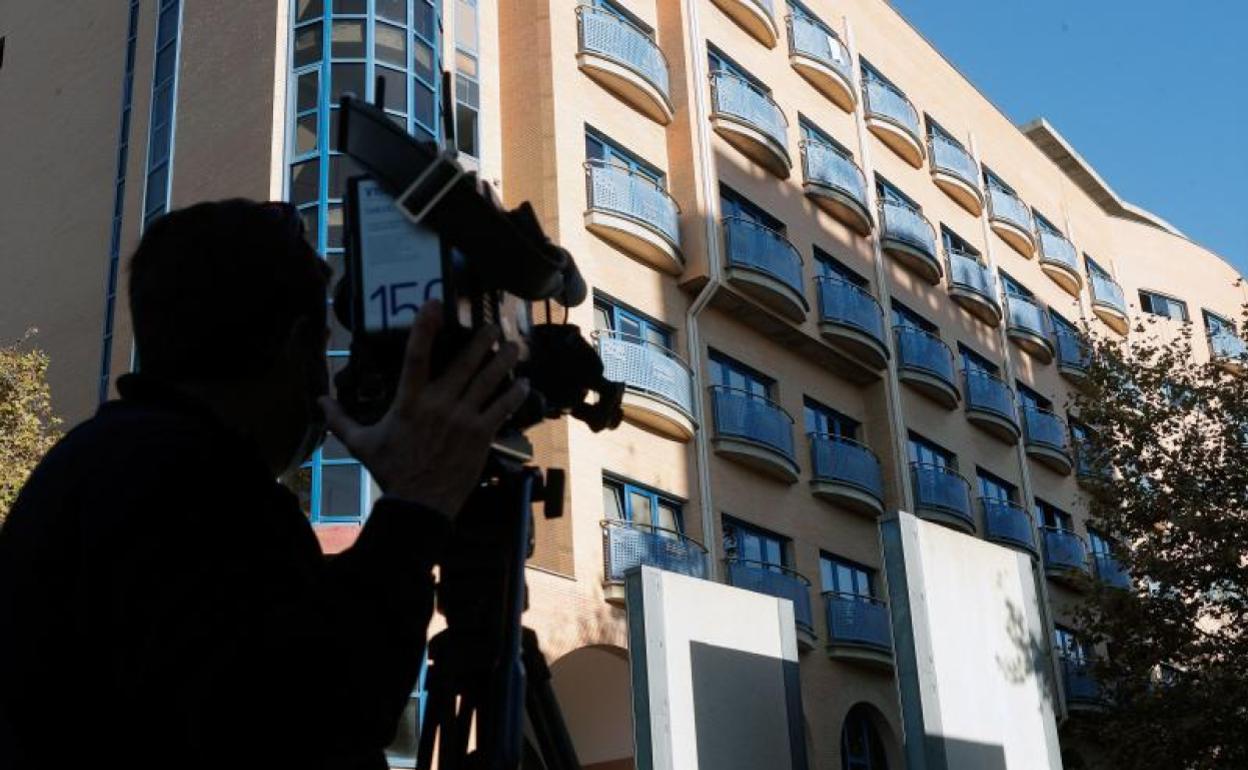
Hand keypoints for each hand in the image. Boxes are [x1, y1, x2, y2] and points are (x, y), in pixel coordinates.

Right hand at [319, 301, 529, 519]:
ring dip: (503, 361)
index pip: (416, 356)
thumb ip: (341, 419)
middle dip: (482, 340)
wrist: (419, 504)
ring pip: (488, 381)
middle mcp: (438, 404)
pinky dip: (514, 394)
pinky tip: (524, 384)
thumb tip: (319, 402)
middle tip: (493, 324)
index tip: (434, 304)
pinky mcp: (481, 435)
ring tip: (514, 347)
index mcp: (409, 401)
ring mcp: (463, 418)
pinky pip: (502, 408)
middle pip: (464, 362)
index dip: (425, 327)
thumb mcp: (361, 444)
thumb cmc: (391, 471)